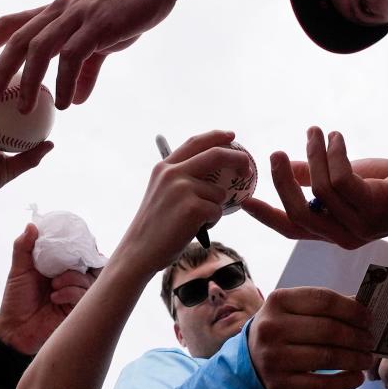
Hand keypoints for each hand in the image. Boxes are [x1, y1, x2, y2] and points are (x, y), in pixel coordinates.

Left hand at [0, 0, 179, 111]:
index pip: (11, 23)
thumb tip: (75, 98)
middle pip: (18, 38)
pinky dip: (66, 81)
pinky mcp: (97, 25)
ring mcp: (77, 16)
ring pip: (40, 48)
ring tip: (24, 107)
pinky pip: (73, 56)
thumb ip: (85, 70)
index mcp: (55, 12)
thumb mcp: (101, 41)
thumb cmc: (127, 8)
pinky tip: (67, 102)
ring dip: (28, 80)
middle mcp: (59, 11)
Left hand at [0, 224, 94, 355]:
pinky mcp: (77, 310)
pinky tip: (54, 297)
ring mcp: (76, 295)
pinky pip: (83, 295)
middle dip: (85, 259)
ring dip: (72, 277)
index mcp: (60, 266)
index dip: (83, 244)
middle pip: (93, 264)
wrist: (13, 328)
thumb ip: (24, 247)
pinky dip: (70, 292)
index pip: (80, 251)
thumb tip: (32, 225)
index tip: (78, 239)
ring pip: (89, 278)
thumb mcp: (19, 269)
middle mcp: (72, 279)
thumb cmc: (17, 298)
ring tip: (54, 283)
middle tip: (73, 259)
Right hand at [114, 131, 249, 274]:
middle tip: (248, 170)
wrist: (139, 251)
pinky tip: (193, 229)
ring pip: (219, 192)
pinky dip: (212, 221)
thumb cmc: (155, 227)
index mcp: (164, 167)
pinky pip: (218, 211)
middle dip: (238, 159)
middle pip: (216, 155)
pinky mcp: (192, 208)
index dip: (216, 136)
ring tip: (194, 221)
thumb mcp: (161, 192)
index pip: (195, 143)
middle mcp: (173, 173)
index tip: (232, 137)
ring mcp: (182, 189)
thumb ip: (181, 178)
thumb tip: (214, 171)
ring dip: (214, 208)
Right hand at [240, 127, 387, 248]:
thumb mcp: (351, 179)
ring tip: (318, 132)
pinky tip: (337, 138)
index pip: (293, 229)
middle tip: (276, 153)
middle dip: (281, 181)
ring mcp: (361, 226)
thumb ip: (319, 178)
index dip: (267, 216)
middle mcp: (345, 236)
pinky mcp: (375, 208)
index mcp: (336, 232)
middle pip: (298, 214)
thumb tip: (291, 168)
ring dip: (314, 154)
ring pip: (319, 190)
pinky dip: (334, 154)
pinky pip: (340, 179)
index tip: (245, 200)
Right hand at [247, 287, 373, 388]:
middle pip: (328, 330)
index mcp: (278, 301)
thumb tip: (362, 307)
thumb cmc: (282, 329)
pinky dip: (345, 382)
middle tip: (370, 341)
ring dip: (355, 359)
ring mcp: (274, 357)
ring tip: (366, 359)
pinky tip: (356, 377)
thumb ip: (325, 306)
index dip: (352, 309)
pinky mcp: (280, 384)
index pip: (324, 300)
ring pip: (327, 357)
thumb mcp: (294, 310)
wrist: (251, 359)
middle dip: (357, 336)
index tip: (368, 318)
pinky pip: (321, 384)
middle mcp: (272, 327)